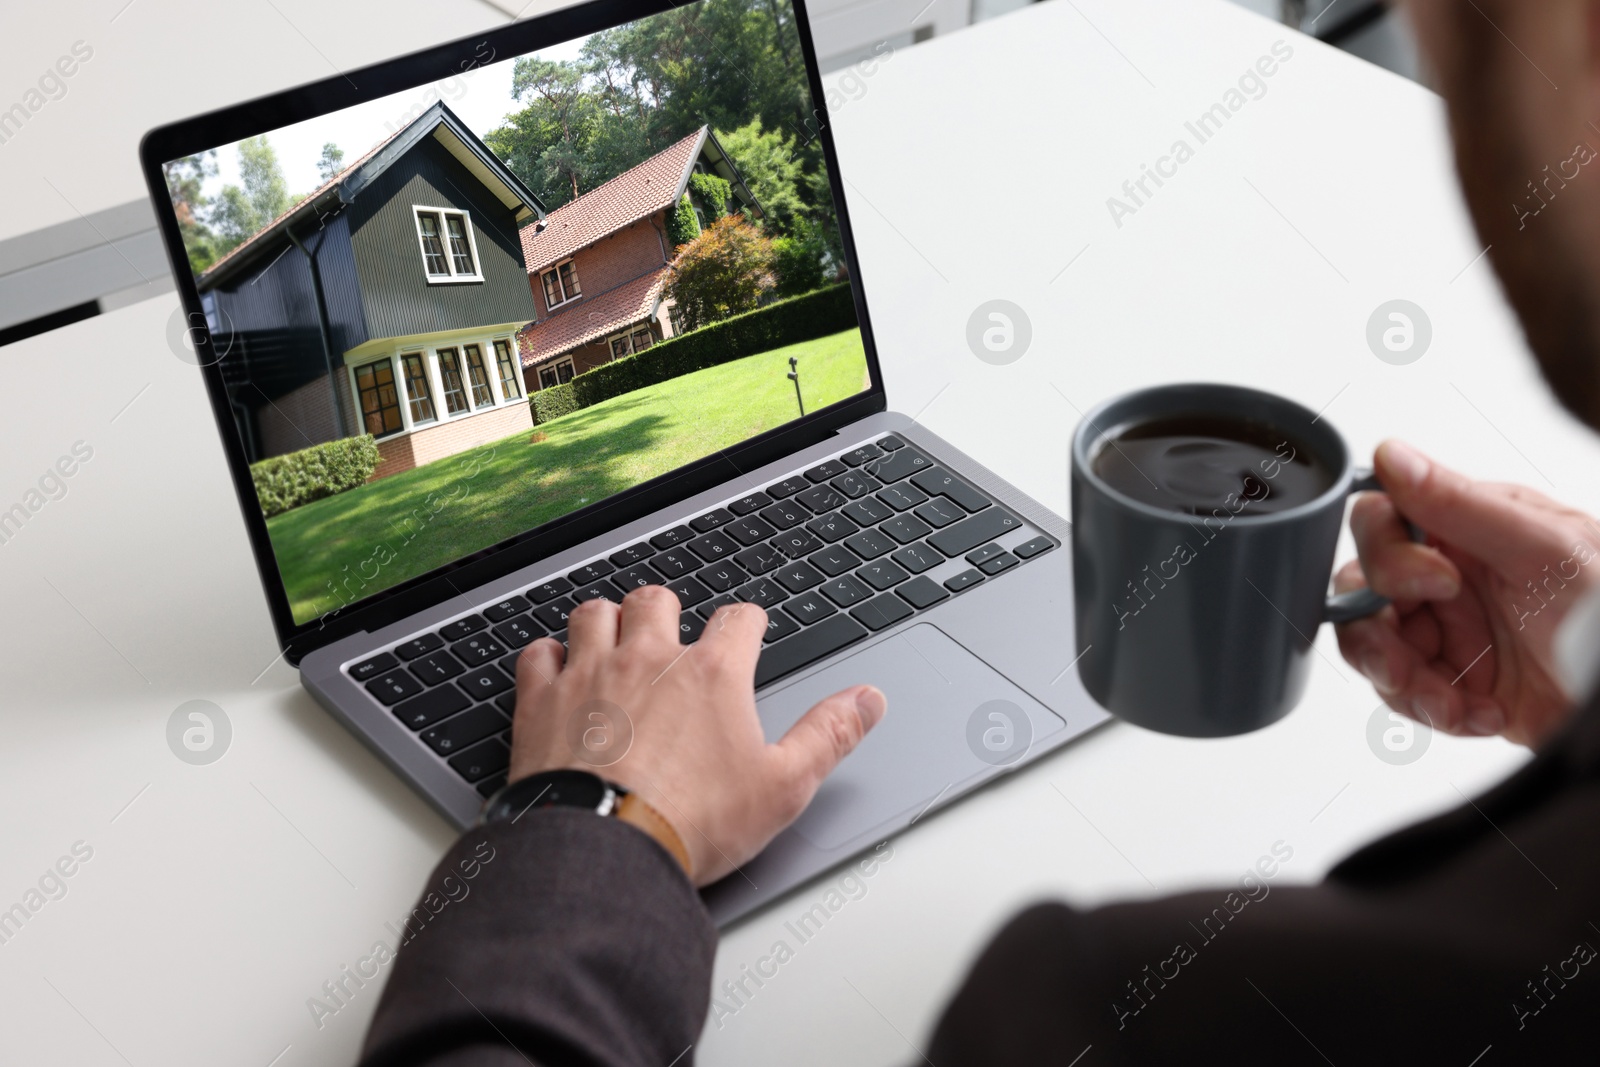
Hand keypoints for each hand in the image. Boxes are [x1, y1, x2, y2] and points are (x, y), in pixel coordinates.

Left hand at [506, 586, 886, 884]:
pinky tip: (556, 670)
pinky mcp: (542, 701)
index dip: (747, 624)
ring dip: (606, 622)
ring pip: (594, 613)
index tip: (746, 633)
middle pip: (657, 599)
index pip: (739, 619)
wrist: (604, 853)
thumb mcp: (783, 786)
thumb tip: (868, 700)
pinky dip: (547, 657)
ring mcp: (590, 674)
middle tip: (670, 633)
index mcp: (713, 674)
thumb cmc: (692, 822)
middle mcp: (649, 659)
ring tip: (613, 640)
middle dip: (666, 610)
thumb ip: (830, 734)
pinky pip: (538, 654)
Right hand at [1334, 440, 1598, 746]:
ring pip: (1372, 647)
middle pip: (1360, 592)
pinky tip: (1485, 715)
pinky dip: (1434, 712)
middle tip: (1409, 663)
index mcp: (1468, 529)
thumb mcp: (1544, 549)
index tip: (1436, 585)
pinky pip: (1405, 697)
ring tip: (1447, 703)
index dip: (1388, 557)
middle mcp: (1449, 576)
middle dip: (1375, 635)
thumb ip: (1459, 503)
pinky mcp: (1455, 683)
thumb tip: (1390, 454)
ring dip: (1401, 682)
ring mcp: (1449, 631)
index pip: (1380, 523)